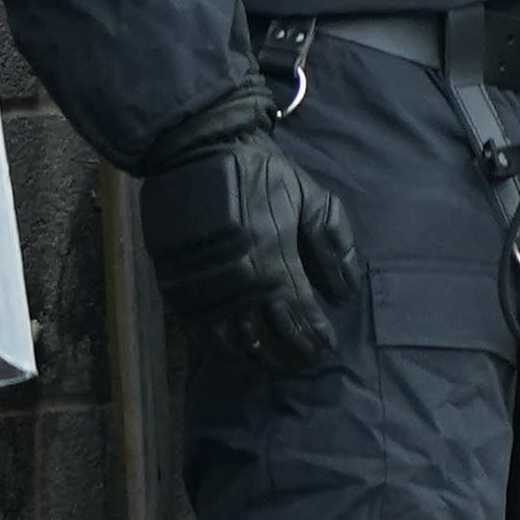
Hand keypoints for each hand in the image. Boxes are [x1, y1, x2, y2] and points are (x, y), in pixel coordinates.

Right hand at [141, 90, 363, 382]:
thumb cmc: (264, 175)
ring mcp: (202, 285)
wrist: (198, 153)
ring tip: (276, 367)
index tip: (327, 353)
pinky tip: (236, 354)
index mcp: (273, 257)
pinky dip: (219, 348)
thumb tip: (344, 293)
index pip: (297, 315)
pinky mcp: (175, 285)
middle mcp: (236, 278)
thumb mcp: (313, 198)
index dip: (313, 339)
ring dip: (256, 359)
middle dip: (289, 356)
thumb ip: (332, 245)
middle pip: (266, 336)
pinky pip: (198, 331)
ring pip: (231, 341)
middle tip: (305, 367)